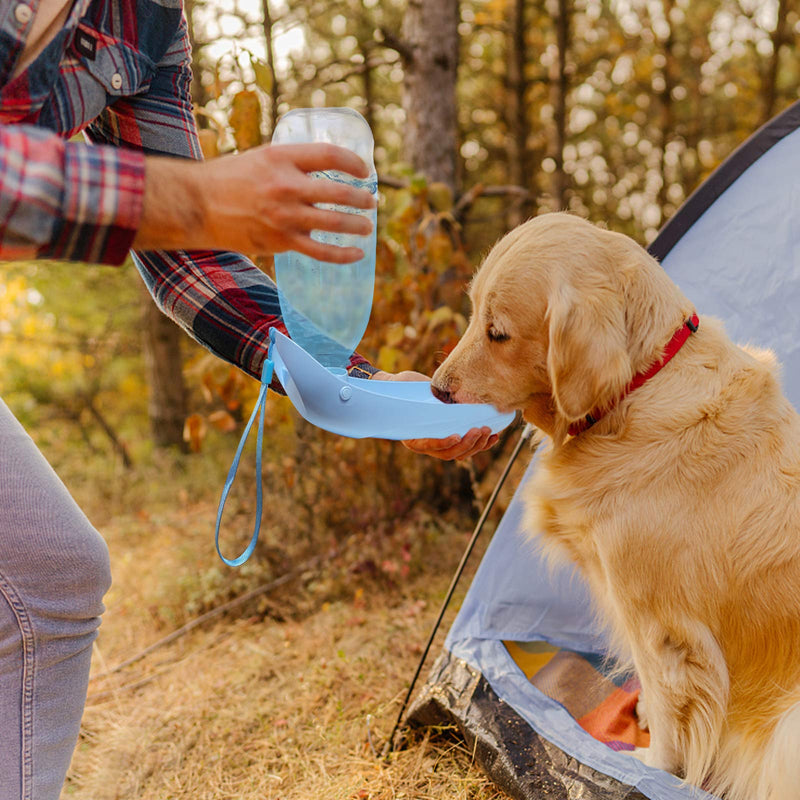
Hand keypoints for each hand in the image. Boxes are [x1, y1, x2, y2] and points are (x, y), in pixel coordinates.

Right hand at [135, 143, 376, 261]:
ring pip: (335, 223)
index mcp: (282, 157)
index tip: (365, 171)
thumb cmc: (231, 178)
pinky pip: (320, 251)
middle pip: (340, 192)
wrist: (197, 205)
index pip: (331, 155)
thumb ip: (293, 163)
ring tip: (367, 226)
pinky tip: (357, 253)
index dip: (355, 164)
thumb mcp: (262, 157)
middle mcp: (286, 185)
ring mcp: (285, 216)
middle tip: (371, 202)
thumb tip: (327, 171)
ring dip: (358, 225)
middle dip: (362, 199)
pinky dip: (343, 254)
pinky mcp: (281, 241)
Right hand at [372, 370, 499, 459]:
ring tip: (487, 430)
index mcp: (413, 438)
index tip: (456, 436)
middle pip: (449, 453)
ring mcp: (442, 443)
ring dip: (477, 444)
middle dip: (466, 444)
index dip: (443, 443)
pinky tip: (494, 436)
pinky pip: (469, 447)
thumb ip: (421, 400)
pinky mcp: (453, 437)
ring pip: (461, 453)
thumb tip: (440, 399)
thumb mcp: (409, 393)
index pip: (429, 445)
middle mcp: (428, 446)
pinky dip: (482, 443)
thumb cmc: (405, 389)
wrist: (406, 387)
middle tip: (478, 430)